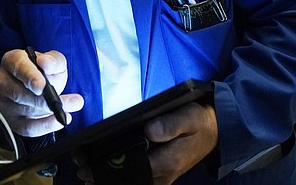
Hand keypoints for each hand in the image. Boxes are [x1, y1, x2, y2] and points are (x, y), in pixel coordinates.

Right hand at [0, 49, 83, 136]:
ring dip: (51, 111)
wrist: (39, 84)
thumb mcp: (53, 60)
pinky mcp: (10, 120)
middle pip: (20, 94)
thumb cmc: (43, 70)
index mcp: (12, 61)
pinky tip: (60, 121)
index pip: (18, 67)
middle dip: (45, 99)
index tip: (42, 86)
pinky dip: (45, 126)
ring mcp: (4, 103)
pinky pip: (26, 128)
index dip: (30, 77)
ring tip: (73, 105)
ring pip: (25, 111)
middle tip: (70, 100)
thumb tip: (45, 63)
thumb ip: (53, 60)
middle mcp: (2, 81)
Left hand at [75, 101, 216, 184]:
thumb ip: (170, 124)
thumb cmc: (199, 122)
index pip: (132, 170)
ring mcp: (162, 178)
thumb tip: (149, 130)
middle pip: (128, 181)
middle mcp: (163, 175)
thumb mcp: (189, 117)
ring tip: (87, 174)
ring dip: (110, 181)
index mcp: (167, 161)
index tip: (87, 165)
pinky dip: (121, 180)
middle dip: (103, 177)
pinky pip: (138, 182)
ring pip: (132, 184)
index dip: (107, 169)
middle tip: (81, 169)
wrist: (214, 131)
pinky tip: (106, 174)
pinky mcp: (160, 176)